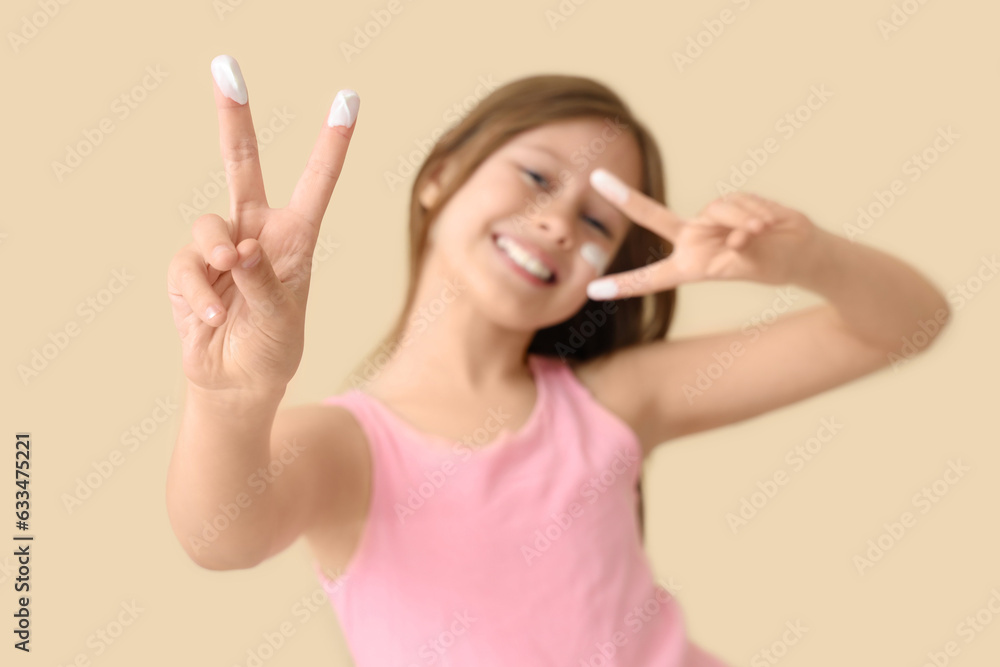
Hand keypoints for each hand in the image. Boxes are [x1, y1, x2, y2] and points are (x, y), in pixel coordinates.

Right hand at [166, 55, 359, 394]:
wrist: (237, 383)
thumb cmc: (274, 349)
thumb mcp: (283, 318)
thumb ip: (264, 280)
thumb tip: (239, 247)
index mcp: (296, 238)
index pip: (315, 183)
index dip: (331, 143)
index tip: (348, 99)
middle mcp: (257, 232)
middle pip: (242, 164)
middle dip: (234, 117)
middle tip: (225, 67)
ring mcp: (220, 248)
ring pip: (207, 224)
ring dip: (217, 255)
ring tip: (231, 293)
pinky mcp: (189, 269)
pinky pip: (187, 265)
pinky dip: (200, 292)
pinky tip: (214, 318)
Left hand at [585, 168, 821, 299]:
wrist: (799, 250)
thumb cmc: (773, 264)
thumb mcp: (755, 266)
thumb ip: (744, 249)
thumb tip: (740, 232)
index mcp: (691, 266)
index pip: (652, 278)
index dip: (624, 284)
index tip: (593, 291)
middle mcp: (693, 238)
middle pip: (654, 216)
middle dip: (625, 197)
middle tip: (595, 177)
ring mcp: (709, 217)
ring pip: (718, 210)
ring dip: (744, 222)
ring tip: (763, 233)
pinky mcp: (729, 200)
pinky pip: (738, 201)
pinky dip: (756, 213)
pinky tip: (770, 222)